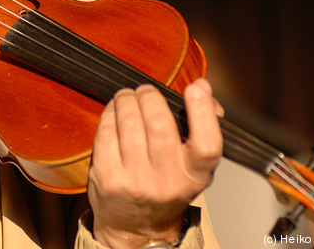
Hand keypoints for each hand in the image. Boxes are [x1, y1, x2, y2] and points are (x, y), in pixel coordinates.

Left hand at [87, 78, 222, 248]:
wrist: (136, 227)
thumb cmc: (167, 185)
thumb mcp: (194, 164)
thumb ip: (204, 124)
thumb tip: (203, 86)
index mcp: (195, 176)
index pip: (207, 145)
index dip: (202, 113)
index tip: (196, 89)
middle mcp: (167, 182)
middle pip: (159, 124)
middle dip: (150, 96)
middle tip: (146, 91)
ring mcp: (135, 181)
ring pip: (129, 123)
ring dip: (127, 100)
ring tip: (128, 96)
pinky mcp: (107, 178)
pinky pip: (106, 132)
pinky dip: (110, 113)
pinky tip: (114, 111)